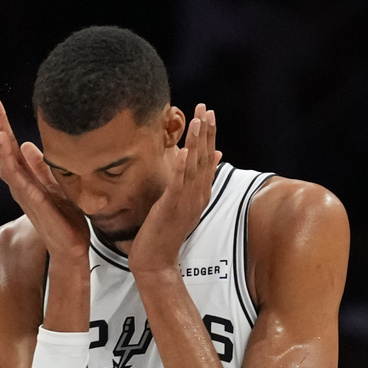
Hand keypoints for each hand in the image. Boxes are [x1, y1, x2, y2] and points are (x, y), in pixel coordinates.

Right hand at [0, 91, 88, 258]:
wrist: (72, 249)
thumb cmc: (65, 221)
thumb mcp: (56, 186)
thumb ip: (41, 168)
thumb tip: (28, 146)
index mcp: (26, 178)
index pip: (9, 145)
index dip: (1, 122)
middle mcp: (20, 184)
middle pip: (3, 148)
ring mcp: (25, 193)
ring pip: (6, 160)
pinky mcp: (35, 203)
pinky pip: (19, 179)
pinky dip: (11, 160)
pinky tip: (8, 143)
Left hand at [129, 104, 221, 274]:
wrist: (156, 260)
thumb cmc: (166, 232)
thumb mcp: (183, 203)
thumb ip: (195, 182)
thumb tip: (211, 159)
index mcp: (200, 194)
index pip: (208, 159)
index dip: (209, 135)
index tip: (209, 113)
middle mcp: (197, 196)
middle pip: (205, 159)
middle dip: (206, 132)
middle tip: (206, 108)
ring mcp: (186, 203)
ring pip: (194, 167)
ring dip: (197, 143)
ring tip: (198, 120)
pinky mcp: (171, 208)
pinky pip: (178, 185)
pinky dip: (182, 168)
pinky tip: (183, 151)